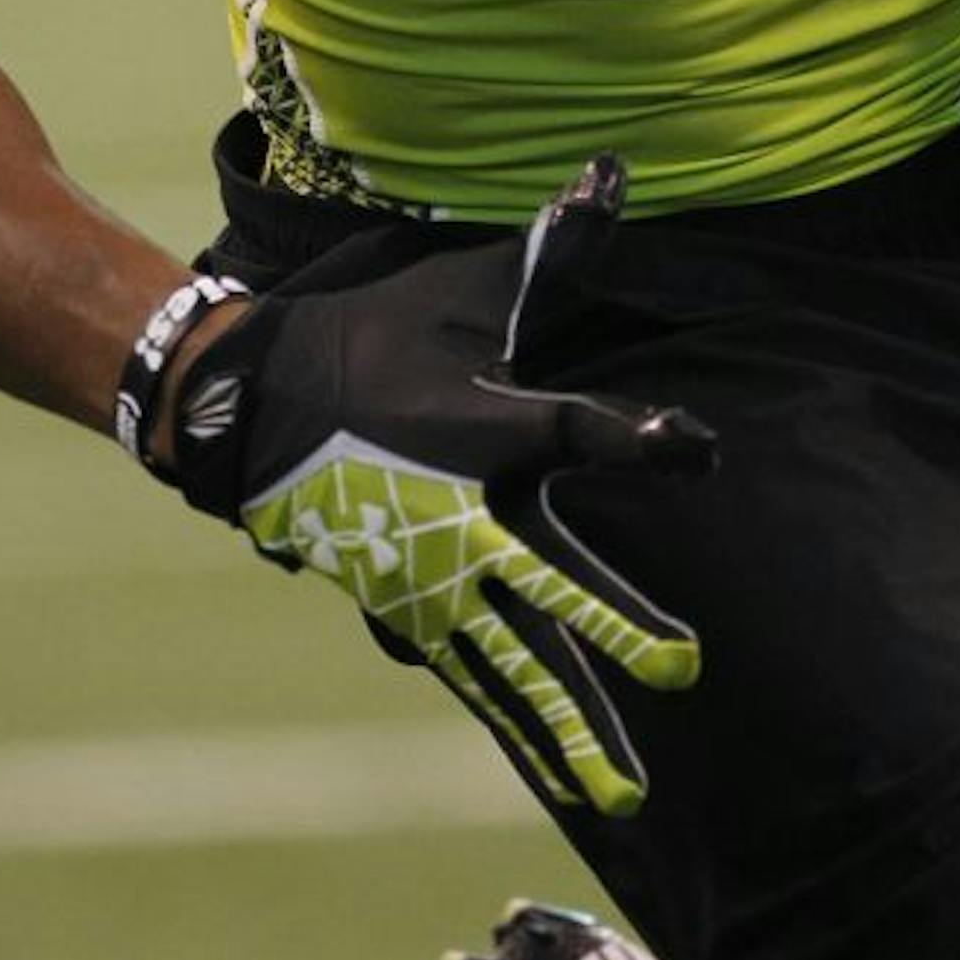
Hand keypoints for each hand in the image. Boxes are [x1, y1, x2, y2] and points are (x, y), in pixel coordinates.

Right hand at [166, 153, 713, 817]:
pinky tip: (556, 779)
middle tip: (689, 669)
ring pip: (512, 660)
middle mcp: (464, 513)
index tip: (703, 449)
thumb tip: (616, 166)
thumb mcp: (467, 288)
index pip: (579, 430)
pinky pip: (470, 675)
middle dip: (617, 627)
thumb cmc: (380, 337)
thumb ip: (553, 243)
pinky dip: (510, 724)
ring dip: (569, 724)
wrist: (256, 404)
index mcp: (484, 428)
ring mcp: (432, 574)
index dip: (642, 438)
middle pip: (554, 582)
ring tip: (626, 793)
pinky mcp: (408, 608)